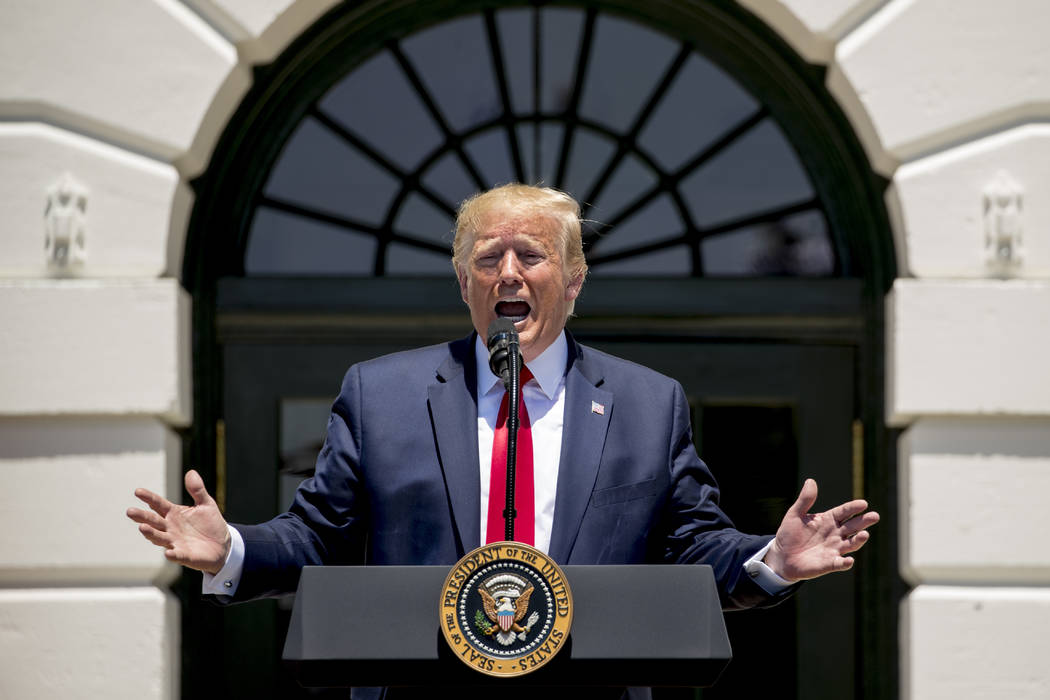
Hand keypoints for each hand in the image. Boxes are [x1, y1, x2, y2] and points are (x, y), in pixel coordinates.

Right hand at [126, 469, 230, 574]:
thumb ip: (197, 490)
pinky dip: (172, 554)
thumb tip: (191, 472)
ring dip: (151, 533)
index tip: (138, 491)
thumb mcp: (206, 504)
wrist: (222, 545)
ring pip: (160, 537)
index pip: (158, 504)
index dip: (149, 498)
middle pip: (153, 521)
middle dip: (142, 517)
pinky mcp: (184, 555)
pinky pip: (177, 555)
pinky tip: (168, 552)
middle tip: (130, 511)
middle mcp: (170, 528)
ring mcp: (175, 542)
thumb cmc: (210, 524)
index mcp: (174, 513)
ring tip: (142, 528)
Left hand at [763, 478, 878, 581]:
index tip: (863, 503)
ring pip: (850, 544)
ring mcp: (833, 549)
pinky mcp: (828, 564)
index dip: (853, 508)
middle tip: (874, 516)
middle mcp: (835, 534)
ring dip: (858, 540)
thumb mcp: (795, 514)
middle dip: (863, 521)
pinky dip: (845, 563)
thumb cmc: (790, 534)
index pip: (844, 512)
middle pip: (852, 527)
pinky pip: (839, 564)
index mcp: (828, 520)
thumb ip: (805, 500)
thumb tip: (811, 481)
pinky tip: (849, 560)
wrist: (781, 556)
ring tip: (865, 534)